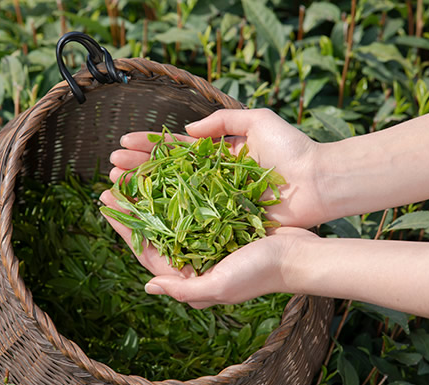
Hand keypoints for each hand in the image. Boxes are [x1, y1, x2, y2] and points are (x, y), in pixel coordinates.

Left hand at [100, 190, 316, 308]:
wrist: (300, 256)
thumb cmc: (261, 273)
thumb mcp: (220, 285)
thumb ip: (184, 290)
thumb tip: (148, 286)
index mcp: (190, 275)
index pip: (147, 250)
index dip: (125, 228)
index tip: (107, 204)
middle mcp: (195, 257)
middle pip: (155, 229)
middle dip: (133, 206)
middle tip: (113, 181)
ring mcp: (208, 239)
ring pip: (170, 213)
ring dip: (151, 193)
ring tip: (133, 171)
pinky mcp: (222, 222)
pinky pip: (193, 204)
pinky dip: (178, 188)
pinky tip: (167, 171)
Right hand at [109, 108, 325, 228]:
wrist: (317, 183)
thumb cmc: (292, 149)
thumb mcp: (258, 120)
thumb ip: (222, 121)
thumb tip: (186, 129)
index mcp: (216, 155)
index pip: (174, 149)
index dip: (148, 146)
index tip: (122, 143)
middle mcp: (210, 178)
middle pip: (166, 172)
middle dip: (138, 167)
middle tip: (111, 167)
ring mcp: (215, 200)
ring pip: (172, 194)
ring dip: (143, 189)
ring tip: (117, 184)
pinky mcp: (223, 220)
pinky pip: (190, 217)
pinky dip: (166, 214)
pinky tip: (143, 210)